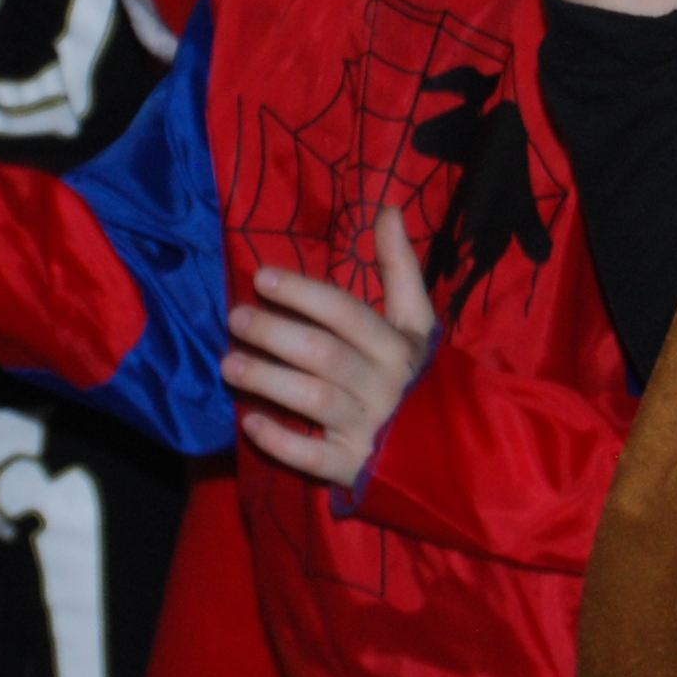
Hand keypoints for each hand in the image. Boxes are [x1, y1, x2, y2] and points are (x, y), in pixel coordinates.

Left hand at [221, 206, 438, 488]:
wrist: (448, 450)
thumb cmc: (416, 374)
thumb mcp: (416, 321)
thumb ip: (399, 266)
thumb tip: (387, 209)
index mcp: (398, 346)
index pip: (346, 313)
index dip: (303, 292)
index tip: (261, 277)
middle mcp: (384, 385)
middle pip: (324, 354)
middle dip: (275, 333)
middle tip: (235, 318)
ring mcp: (369, 429)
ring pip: (315, 401)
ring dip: (268, 381)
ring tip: (228, 366)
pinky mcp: (352, 468)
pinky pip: (314, 458)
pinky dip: (281, 442)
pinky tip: (250, 423)